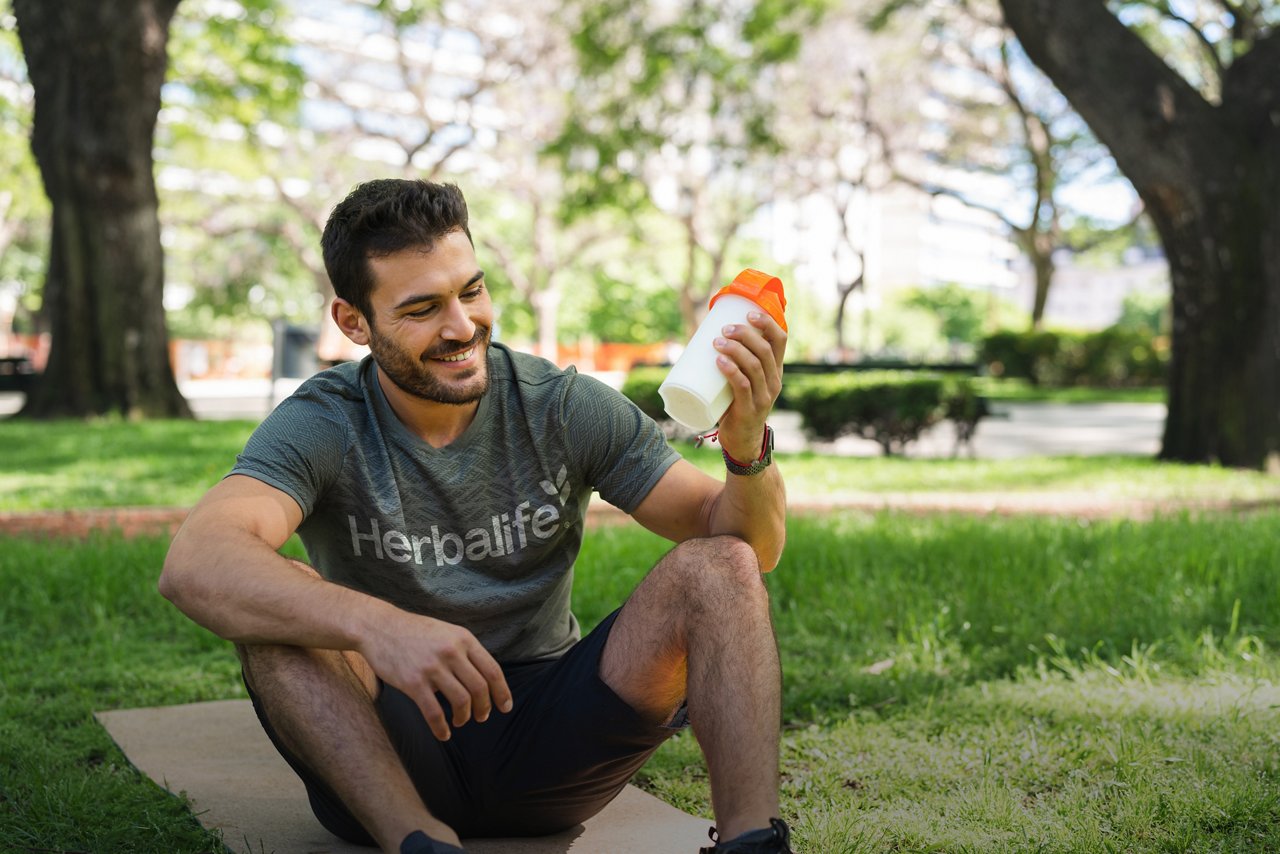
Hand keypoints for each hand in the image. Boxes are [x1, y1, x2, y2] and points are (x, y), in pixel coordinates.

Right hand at [360, 610, 511, 740]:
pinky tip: (443, 734)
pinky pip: (434, 713)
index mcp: (463, 639)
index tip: (505, 707)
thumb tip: (483, 677)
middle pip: (480, 688)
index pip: (492, 670)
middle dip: (484, 708)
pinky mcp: (413, 683)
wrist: (379, 627)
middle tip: (481, 717)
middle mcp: (451, 652)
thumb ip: (465, 651)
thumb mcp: (446, 632)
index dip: (502, 692)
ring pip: (461, 701)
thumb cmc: (414, 632)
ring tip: (461, 721)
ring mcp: (432, 668)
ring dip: (465, 717)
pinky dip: (441, 728)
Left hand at [712, 309, 786, 461]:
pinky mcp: (750, 409)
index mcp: (775, 370)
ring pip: (754, 365)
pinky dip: (731, 370)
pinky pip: (743, 386)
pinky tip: (719, 361)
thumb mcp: (743, 380)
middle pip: (765, 350)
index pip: (780, 340)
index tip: (748, 313)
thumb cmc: (737, 404)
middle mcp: (774, 381)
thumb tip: (702, 335)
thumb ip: (731, 361)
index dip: (767, 323)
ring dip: (735, 350)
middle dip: (744, 334)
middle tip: (724, 329)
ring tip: (716, 343)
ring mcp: (764, 396)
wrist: (743, 440)